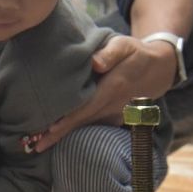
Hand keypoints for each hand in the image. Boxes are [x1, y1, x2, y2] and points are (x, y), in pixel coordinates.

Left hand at [34, 34, 176, 150]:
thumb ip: (110, 53)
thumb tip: (95, 63)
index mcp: (112, 88)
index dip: (68, 119)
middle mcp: (111, 105)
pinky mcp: (113, 116)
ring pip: (86, 126)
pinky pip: (92, 125)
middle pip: (81, 122)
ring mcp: (113, 113)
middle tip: (35, 146)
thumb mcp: (125, 45)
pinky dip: (76, 131)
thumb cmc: (135, 53)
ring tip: (40, 145)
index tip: (49, 129)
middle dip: (58, 135)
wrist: (157, 69)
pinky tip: (58, 137)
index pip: (85, 107)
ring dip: (64, 136)